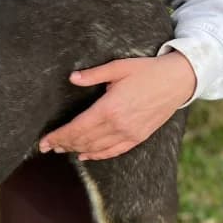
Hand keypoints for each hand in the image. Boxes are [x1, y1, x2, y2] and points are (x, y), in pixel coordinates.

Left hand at [39, 52, 195, 160]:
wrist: (179, 80)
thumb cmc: (147, 71)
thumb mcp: (119, 67)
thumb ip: (93, 75)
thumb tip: (72, 77)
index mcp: (109, 108)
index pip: (76, 128)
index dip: (58, 136)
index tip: (44, 141)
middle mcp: (118, 125)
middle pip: (83, 140)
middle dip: (63, 144)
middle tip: (47, 147)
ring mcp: (129, 133)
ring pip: (95, 148)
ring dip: (76, 149)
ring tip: (61, 149)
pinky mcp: (138, 137)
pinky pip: (113, 151)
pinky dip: (97, 155)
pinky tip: (84, 155)